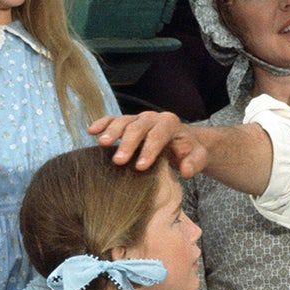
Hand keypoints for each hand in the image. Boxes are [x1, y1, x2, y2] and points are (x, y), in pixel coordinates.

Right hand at [89, 112, 206, 176]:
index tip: (140, 167)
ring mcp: (138, 119)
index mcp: (170, 123)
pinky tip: (91, 131)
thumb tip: (185, 171)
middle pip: (138, 127)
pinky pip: (112, 120)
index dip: (149, 150)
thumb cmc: (189, 151)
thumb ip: (194, 163)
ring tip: (102, 144)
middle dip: (128, 144)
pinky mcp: (127, 123)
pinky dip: (102, 123)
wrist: (183, 141)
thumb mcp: (198, 157)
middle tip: (118, 161)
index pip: (159, 135)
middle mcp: (153, 117)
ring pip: (123, 121)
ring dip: (112, 132)